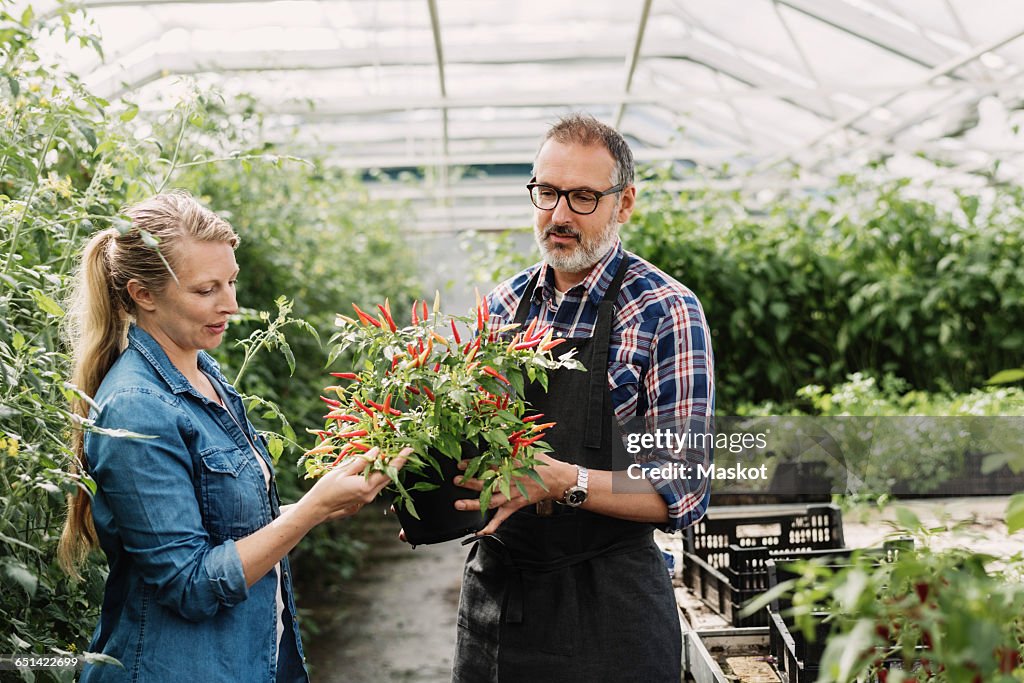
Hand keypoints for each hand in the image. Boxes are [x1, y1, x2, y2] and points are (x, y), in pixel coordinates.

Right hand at [308, 447, 409, 522]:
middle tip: (403, 450)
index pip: (388, 471)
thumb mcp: (343, 471)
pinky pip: (377, 485)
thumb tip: (377, 451)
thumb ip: (362, 461)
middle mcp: (370, 494)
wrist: (318, 507)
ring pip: (384, 481)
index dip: (400, 459)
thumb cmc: (326, 488)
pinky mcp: (365, 499)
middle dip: (397, 463)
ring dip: (388, 468)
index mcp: (366, 486)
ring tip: (391, 455)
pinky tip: (377, 466)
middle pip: (389, 477)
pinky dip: (380, 475)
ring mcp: (368, 498)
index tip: (409, 450)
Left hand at [452, 452, 574, 534]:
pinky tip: (479, 532)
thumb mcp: (527, 448)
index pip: (489, 464)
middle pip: (487, 482)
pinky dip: (491, 526)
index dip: (474, 464)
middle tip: (456, 481)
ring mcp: (512, 495)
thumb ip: (511, 441)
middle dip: (470, 482)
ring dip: (474, 503)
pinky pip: (502, 517)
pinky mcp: (515, 505)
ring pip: (490, 500)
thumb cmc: (541, 463)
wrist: (558, 479)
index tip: (461, 464)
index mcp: (511, 465)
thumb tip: (498, 427)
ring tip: (459, 504)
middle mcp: (510, 481)